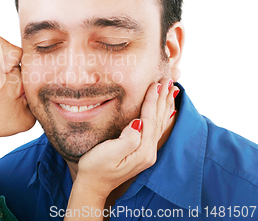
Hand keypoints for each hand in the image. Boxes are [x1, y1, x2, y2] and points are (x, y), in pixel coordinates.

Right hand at [67, 79, 177, 215]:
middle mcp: (148, 152)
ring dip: (164, 105)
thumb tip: (138, 123)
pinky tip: (165, 111)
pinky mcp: (141, 152)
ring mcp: (146, 153)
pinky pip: (155, 129)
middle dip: (163, 99)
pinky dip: (161, 116)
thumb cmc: (96, 167)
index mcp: (142, 150)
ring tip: (170, 90)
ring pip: (159, 124)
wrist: (93, 185)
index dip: (152, 101)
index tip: (155, 84)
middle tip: (169, 80)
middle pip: (158, 120)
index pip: (149, 119)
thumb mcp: (109, 153)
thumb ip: (127, 138)